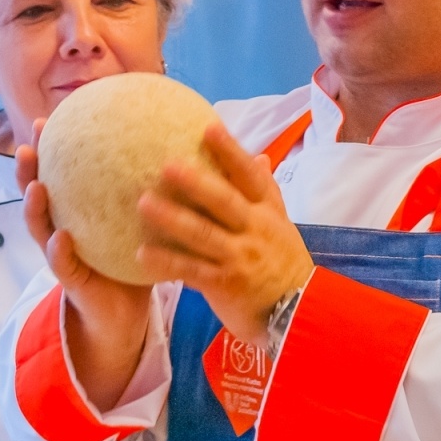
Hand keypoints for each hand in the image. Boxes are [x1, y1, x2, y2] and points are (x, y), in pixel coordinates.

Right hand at [18, 118, 153, 411]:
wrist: (124, 312)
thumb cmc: (132, 258)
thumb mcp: (138, 220)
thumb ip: (146, 188)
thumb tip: (176, 143)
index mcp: (77, 211)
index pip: (60, 173)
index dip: (50, 147)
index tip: (47, 117)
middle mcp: (62, 228)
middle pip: (37, 193)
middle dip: (28, 170)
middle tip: (27, 145)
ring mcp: (62, 255)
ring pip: (40, 228)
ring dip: (34, 207)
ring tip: (35, 187)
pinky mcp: (72, 282)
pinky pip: (63, 266)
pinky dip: (59, 252)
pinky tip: (61, 239)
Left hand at [138, 122, 314, 346]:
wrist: (299, 312)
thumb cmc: (284, 263)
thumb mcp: (281, 224)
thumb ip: (266, 192)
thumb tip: (259, 156)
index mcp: (267, 212)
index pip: (251, 177)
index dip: (231, 152)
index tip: (210, 128)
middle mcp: (255, 230)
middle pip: (224, 202)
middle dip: (196, 183)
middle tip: (167, 165)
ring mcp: (240, 258)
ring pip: (203, 235)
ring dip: (172, 218)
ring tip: (144, 203)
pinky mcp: (226, 284)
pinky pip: (191, 271)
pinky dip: (167, 262)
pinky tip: (142, 254)